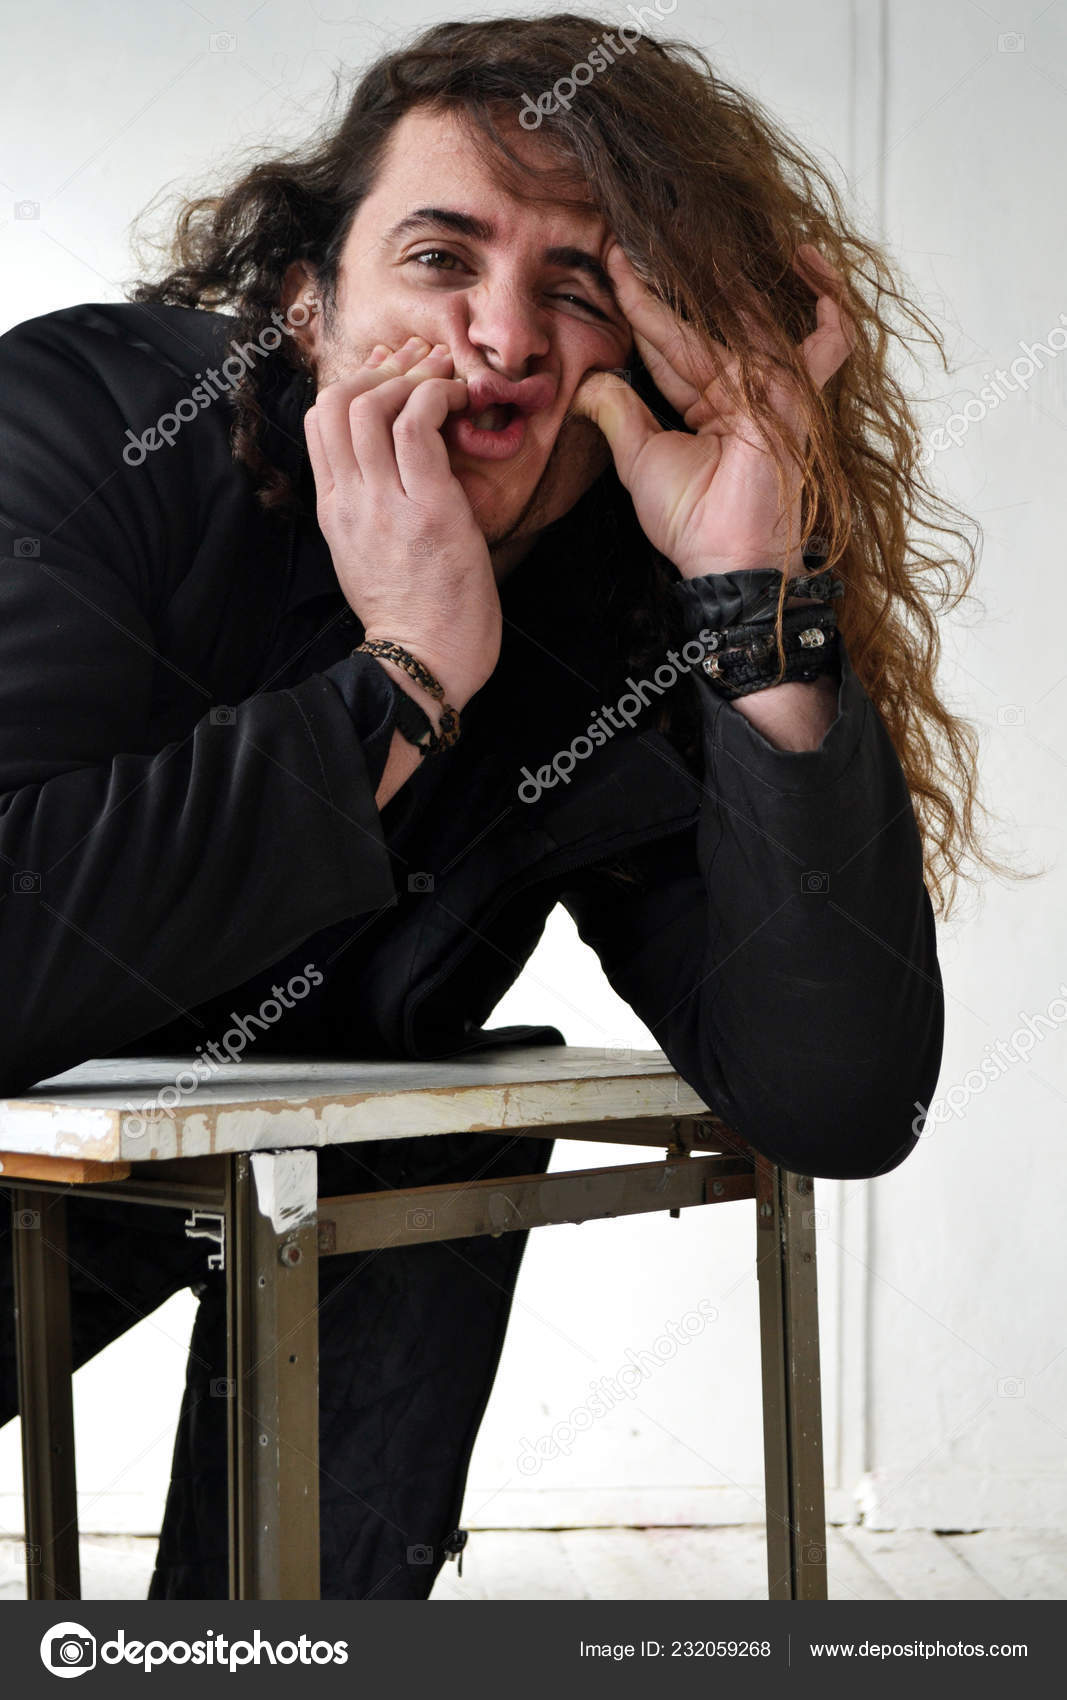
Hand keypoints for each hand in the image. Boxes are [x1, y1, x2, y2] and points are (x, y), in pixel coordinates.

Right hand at [304, 337, 500, 707]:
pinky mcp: (428, 508)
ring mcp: (384, 503)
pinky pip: (418, 425)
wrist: (422, 666)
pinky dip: (438, 397)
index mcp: (335, 510)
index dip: (355, 385)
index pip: (321, 422)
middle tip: (423, 367)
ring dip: (413, 378)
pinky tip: (461, 402)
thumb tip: (398, 466)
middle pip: (338, 401)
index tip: (394, 379)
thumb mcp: (371, 556)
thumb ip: (374, 509)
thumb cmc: (412, 618)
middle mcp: (350, 500)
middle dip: (383, 370)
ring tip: (446, 380)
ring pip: (372, 404)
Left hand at [570, 242, 853, 579]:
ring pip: (747, 314)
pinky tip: (805, 256)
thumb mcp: (639, 459)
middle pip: (702, 319)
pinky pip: (827, 338)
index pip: (670, 342)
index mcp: (708, 403)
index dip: (642, 305)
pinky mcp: (799, 393)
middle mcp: (744, 388)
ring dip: (723, 269)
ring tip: (687, 227)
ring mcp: (774, 387)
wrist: (728, 558)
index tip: (613, 264)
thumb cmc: (692, 522)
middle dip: (668, 279)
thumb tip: (589, 382)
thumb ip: (618, 414)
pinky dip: (828, 298)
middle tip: (633, 234)